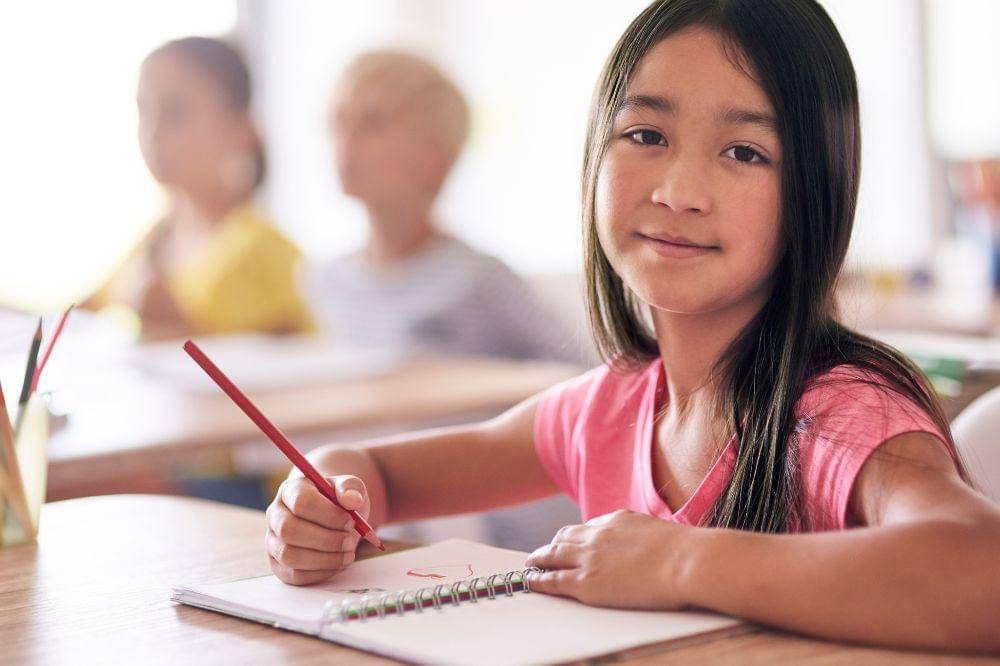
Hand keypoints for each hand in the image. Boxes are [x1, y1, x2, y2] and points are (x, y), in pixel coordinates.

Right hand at [266, 475, 370, 584]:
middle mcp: (275, 514)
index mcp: (290, 489)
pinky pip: (293, 574)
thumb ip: (351, 488)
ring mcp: (273, 540)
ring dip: (324, 559)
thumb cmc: (340, 503)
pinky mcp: (278, 564)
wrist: (335, 521)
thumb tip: (352, 500)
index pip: (301, 501)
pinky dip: (320, 573)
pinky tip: (338, 564)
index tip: (351, 522)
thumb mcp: (349, 488)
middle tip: (350, 542)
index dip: (328, 514)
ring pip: (289, 555)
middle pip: (289, 530)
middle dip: (325, 539)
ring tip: (348, 554)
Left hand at [525, 509, 697, 609]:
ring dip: (539, 559)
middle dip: (552, 545)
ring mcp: (589, 558)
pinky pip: (553, 580)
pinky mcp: (586, 582)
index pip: (587, 527)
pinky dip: (538, 580)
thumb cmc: (686, 552)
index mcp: (616, 520)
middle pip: (564, 538)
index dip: (574, 536)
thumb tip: (645, 543)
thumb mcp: (659, 531)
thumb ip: (643, 535)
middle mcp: (597, 535)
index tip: (568, 541)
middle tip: (542, 552)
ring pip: (553, 556)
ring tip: (530, 564)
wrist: (687, 561)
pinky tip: (531, 580)